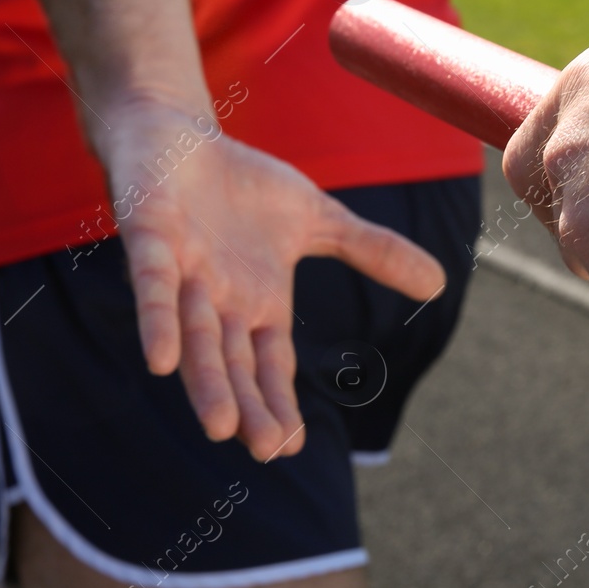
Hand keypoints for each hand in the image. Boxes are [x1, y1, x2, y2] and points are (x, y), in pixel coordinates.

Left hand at [98, 97, 445, 460]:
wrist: (176, 137)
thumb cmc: (241, 187)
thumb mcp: (319, 219)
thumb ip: (373, 251)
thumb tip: (440, 283)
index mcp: (256, 304)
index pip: (268, 366)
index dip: (278, 404)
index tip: (290, 447)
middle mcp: (217, 300)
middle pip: (233, 364)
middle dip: (246, 407)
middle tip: (264, 449)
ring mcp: (181, 273)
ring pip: (194, 337)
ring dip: (205, 382)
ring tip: (221, 427)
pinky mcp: (148, 238)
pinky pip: (152, 287)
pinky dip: (157, 322)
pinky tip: (160, 360)